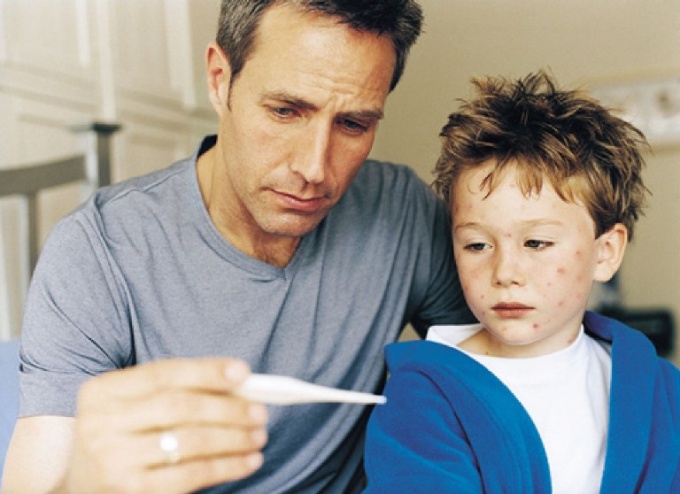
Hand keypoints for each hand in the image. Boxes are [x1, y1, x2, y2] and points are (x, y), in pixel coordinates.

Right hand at [58, 358, 267, 492]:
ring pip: (190, 442)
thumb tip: (241, 382)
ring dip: (233, 438)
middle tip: (260, 411)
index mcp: (103, 391)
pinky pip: (190, 475)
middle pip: (179, 407)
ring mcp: (113, 459)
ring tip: (259, 436)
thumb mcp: (135, 404)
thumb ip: (178, 389)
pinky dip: (226, 466)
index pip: (163, 373)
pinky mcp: (131, 491)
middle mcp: (102, 423)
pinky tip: (248, 461)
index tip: (243, 372)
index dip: (206, 371)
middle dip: (227, 408)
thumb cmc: (124, 433)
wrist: (81, 483)